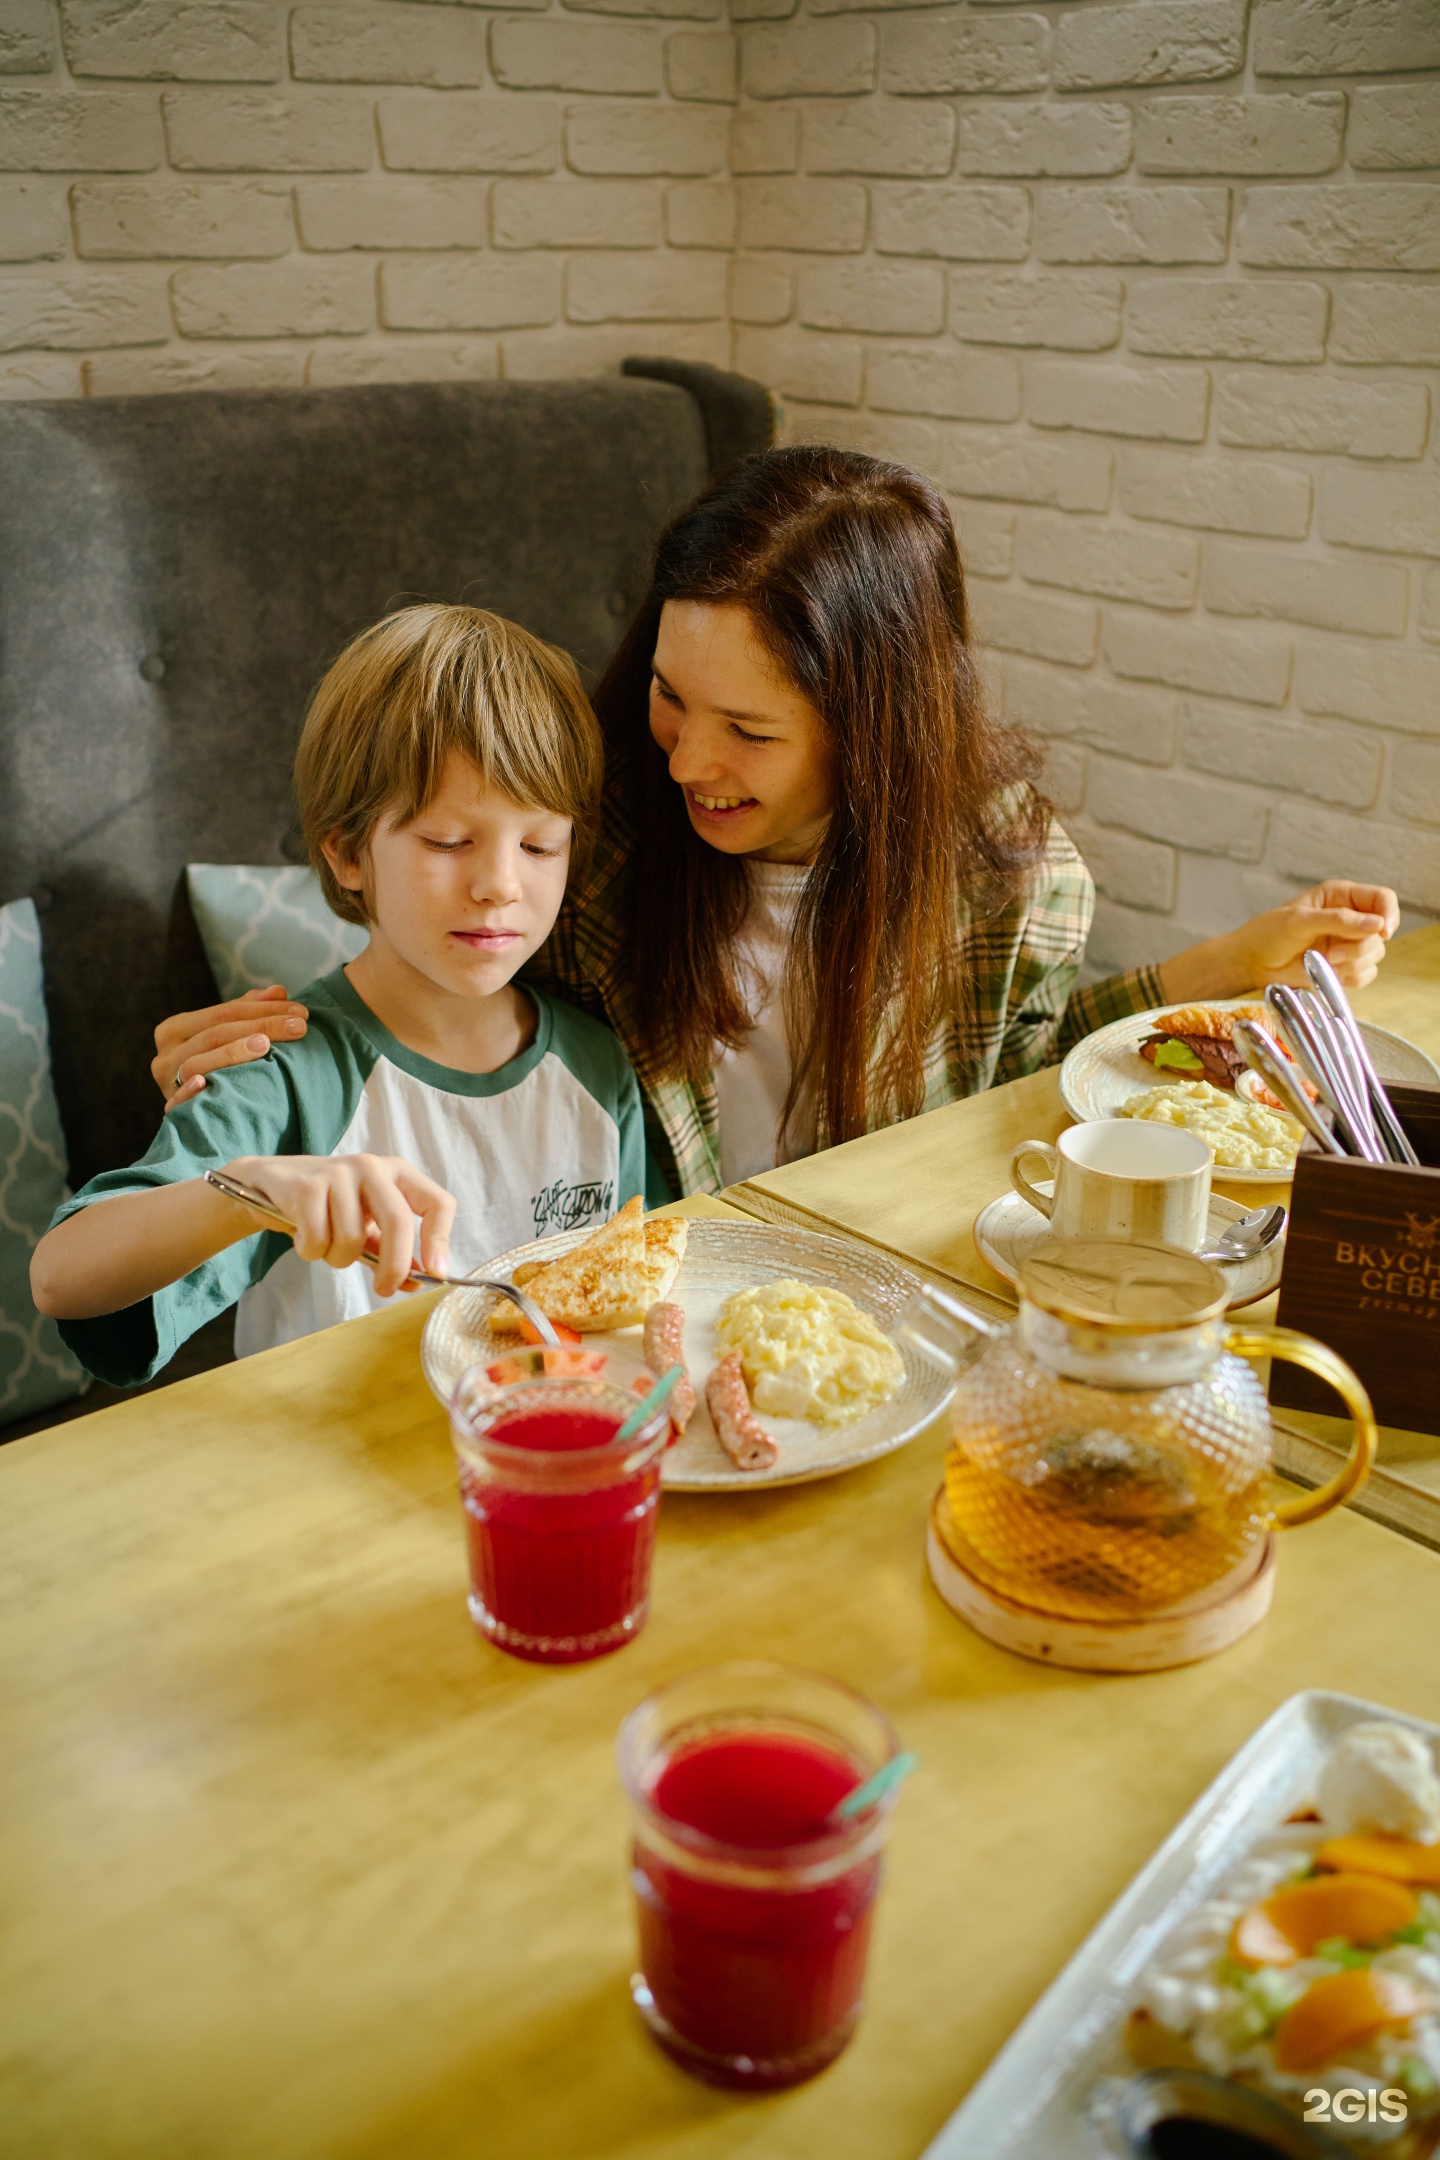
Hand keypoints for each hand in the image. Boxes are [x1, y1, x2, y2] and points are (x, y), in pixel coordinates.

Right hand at [153, 985, 307, 1109]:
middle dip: (261, 1026)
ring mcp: (167, 1083)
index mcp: (175, 1029)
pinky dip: (190, 1091)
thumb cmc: (220, 1068)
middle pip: (215, 1034)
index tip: (300, 1012)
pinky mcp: (172, 1110)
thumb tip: (278, 991)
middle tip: (299, 1027)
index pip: (223, 1012)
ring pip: (198, 1062)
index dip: (263, 1009)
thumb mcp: (230, 1036)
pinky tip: (207, 1083)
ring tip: (266, 1045)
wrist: (206, 1121)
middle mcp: (166, 1055)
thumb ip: (249, 1012)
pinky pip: (178, 1101)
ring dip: (232, 1052)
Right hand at [228, 1153, 454, 1296]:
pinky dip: (311, 1250)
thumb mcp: (366, 1227)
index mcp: (398, 1175)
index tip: (436, 1274)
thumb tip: (418, 1281)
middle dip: (393, 1265)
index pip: (437, 1201)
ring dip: (337, 1258)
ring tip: (325, 1245)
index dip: (440, 1239)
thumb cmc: (329, 1207)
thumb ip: (391, 1252)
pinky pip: (318, 1238)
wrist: (272, 1185)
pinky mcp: (308, 1185)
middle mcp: (373, 1167)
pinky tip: (304, 1237)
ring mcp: (340, 1172)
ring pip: (351, 1238)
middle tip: (384, 1289)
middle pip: (398, 1221)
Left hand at [1231, 881, 1399, 992]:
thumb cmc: (1268, 934)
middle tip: (1330, 955)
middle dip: (1359, 948)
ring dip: (1352, 964)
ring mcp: (1348, 943)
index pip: (1383, 899)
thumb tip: (1377, 924)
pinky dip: (1349, 978)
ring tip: (1322, 962)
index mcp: (1342, 896)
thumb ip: (1338, 920)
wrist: (1252, 962)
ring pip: (1375, 956)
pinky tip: (1327, 974)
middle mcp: (1350, 918)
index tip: (1382, 932)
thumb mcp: (1299, 921)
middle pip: (1381, 933)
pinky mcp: (1344, 966)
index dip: (1389, 914)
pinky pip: (1365, 975)